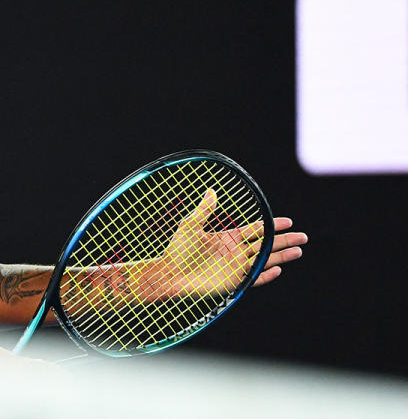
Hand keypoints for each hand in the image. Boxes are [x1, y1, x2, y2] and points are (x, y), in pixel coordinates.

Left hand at [157, 189, 306, 296]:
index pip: (256, 230)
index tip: (288, 221)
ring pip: (265, 261)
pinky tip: (278, 269)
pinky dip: (266, 275)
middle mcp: (236, 252)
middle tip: (303, 237)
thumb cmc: (177, 250)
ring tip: (299, 251)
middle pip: (266, 245)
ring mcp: (236, 267)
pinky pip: (254, 279)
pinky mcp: (233, 282)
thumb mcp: (190, 226)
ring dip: (281, 256)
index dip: (272, 226)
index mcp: (228, 238)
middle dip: (284, 240)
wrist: (170, 273)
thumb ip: (204, 210)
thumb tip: (211, 190)